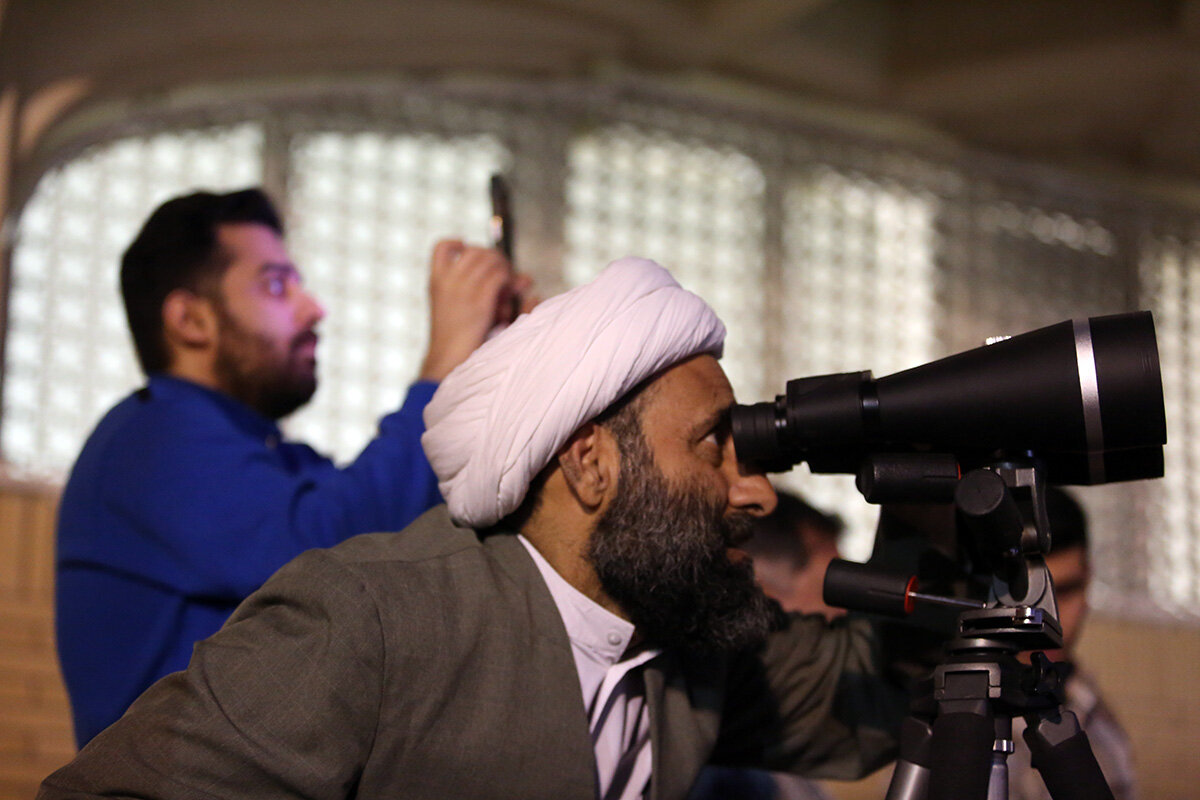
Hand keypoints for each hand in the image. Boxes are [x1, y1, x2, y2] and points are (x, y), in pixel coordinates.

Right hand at [418, 240, 530, 381]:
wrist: (447, 362)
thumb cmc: (457, 342)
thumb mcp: (464, 311)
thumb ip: (491, 291)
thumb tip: (526, 280)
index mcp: (436, 282)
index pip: (443, 247)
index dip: (460, 245)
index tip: (471, 253)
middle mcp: (448, 281)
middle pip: (476, 250)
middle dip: (494, 259)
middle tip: (503, 277)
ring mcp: (462, 289)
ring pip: (491, 260)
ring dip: (505, 269)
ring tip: (508, 288)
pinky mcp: (479, 301)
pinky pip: (500, 276)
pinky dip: (510, 281)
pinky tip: (511, 293)